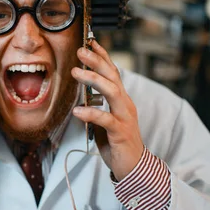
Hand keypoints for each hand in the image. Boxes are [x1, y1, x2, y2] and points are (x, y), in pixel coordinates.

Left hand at [71, 40, 143, 180]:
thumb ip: (98, 105)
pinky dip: (91, 113)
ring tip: (75, 72)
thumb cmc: (117, 142)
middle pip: (112, 76)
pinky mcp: (120, 132)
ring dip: (93, 79)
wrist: (133, 166)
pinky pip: (105, 119)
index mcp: (121, 99)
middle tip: (80, 51)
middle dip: (97, 61)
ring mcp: (124, 117)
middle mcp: (125, 104)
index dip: (103, 56)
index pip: (113, 72)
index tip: (90, 42)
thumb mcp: (106, 119)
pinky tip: (78, 111)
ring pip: (112, 91)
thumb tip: (82, 95)